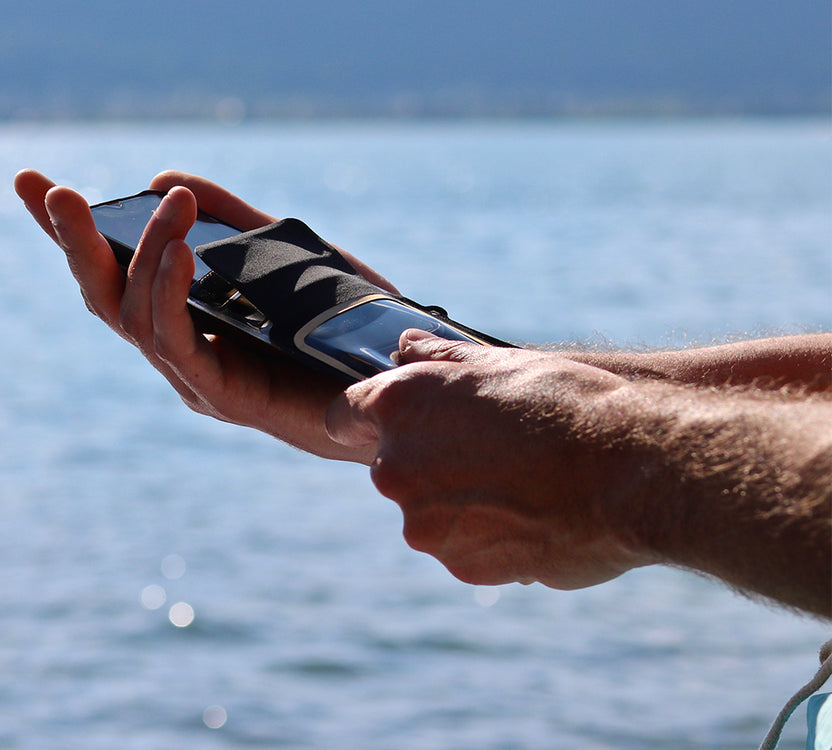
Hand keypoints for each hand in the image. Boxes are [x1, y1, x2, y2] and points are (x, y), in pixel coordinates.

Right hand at [14, 169, 389, 461]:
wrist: (396, 385)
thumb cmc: (343, 325)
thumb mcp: (285, 255)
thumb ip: (233, 222)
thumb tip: (162, 180)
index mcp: (185, 317)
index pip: (114, 271)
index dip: (69, 233)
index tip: (29, 183)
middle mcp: (179, 349)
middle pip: (105, 297)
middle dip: (75, 244)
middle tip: (58, 192)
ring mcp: (194, 378)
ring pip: (136, 318)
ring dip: (144, 255)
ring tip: (172, 205)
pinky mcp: (222, 397)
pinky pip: (177, 345)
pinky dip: (170, 296)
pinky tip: (178, 253)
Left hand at [326, 330, 652, 589]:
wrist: (632, 471)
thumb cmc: (568, 404)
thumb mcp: (500, 363)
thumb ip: (440, 359)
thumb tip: (403, 346)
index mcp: (398, 407)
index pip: (345, 415)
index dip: (369, 417)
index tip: (396, 423)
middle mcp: (395, 467)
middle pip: (392, 467)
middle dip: (429, 461)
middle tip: (493, 450)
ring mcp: (424, 524)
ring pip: (430, 513)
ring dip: (461, 503)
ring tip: (525, 484)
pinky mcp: (460, 565)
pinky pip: (464, 549)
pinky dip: (490, 538)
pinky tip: (536, 516)